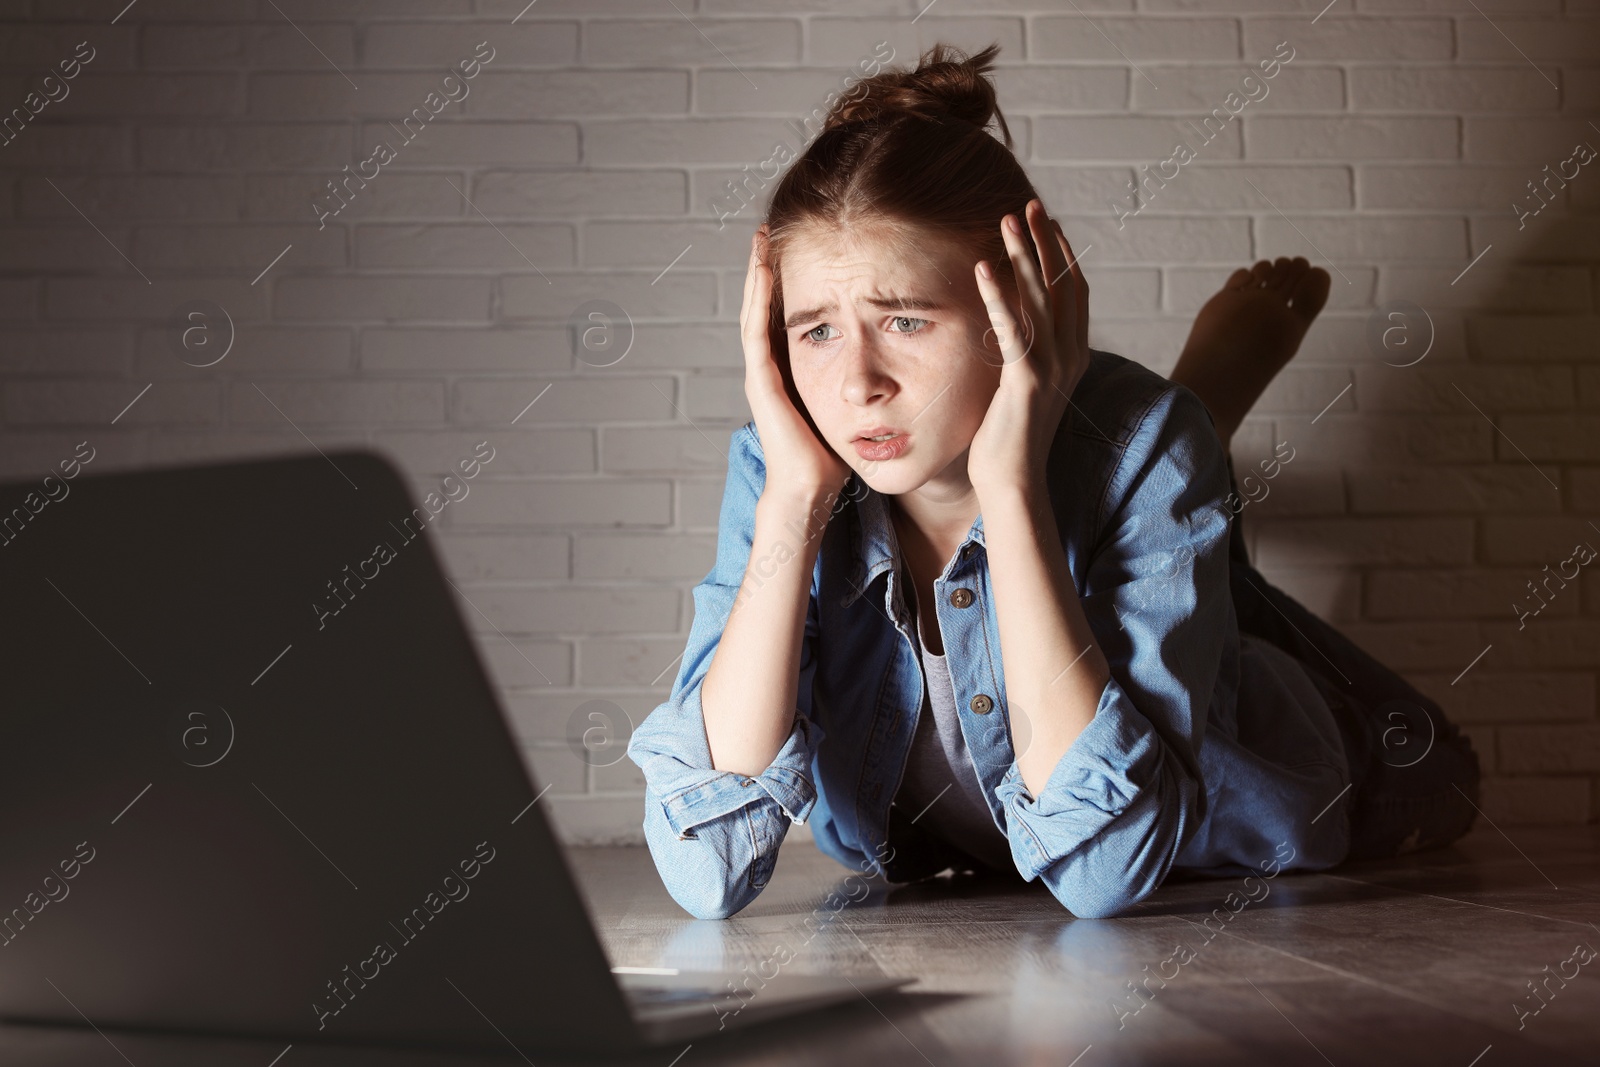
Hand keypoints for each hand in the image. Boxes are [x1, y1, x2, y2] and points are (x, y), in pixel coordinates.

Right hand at [740, 226, 851, 504]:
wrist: (810, 489)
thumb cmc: (833, 457)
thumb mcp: (849, 408)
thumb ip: (858, 384)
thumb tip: (891, 367)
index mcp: (791, 370)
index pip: (790, 315)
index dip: (793, 281)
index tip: (803, 248)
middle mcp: (771, 367)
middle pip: (767, 305)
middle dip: (769, 267)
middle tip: (774, 229)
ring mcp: (761, 372)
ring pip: (755, 310)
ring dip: (757, 272)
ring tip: (763, 236)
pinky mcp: (761, 380)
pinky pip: (756, 329)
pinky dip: (758, 297)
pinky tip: (761, 269)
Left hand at [967, 199, 1090, 497]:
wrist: (1013, 482)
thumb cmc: (1009, 440)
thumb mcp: (1022, 386)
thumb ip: (1025, 354)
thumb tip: (1011, 329)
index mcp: (1074, 355)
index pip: (1075, 292)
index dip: (1062, 254)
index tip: (1045, 222)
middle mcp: (1071, 356)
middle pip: (1063, 283)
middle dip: (1045, 240)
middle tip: (1028, 204)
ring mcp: (1052, 367)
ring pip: (1040, 297)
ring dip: (1022, 254)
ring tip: (1006, 219)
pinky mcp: (1026, 381)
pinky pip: (1012, 328)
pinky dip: (999, 295)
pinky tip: (984, 267)